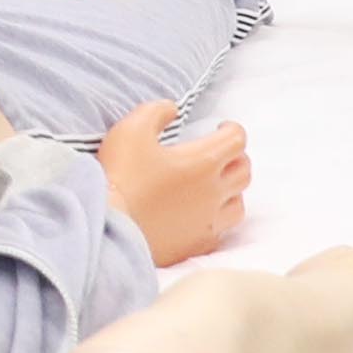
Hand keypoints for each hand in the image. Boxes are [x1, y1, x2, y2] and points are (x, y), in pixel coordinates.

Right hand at [95, 99, 253, 265]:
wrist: (109, 228)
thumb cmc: (120, 177)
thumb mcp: (131, 130)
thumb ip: (155, 112)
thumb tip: (172, 108)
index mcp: (204, 161)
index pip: (237, 139)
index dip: (232, 129)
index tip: (221, 127)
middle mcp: (214, 192)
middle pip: (244, 171)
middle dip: (236, 157)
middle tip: (220, 153)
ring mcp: (208, 221)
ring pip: (238, 203)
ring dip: (232, 190)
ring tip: (215, 186)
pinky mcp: (197, 244)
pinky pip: (221, 230)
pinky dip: (217, 218)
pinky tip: (202, 215)